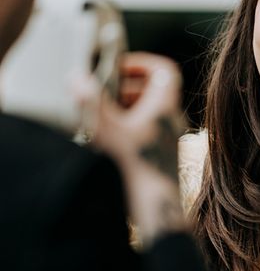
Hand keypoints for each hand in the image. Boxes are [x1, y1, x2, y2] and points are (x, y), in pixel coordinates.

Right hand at [74, 52, 187, 243]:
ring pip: (150, 110)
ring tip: (102, 111)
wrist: (156, 207)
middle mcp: (171, 119)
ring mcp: (168, 137)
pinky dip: (129, 124)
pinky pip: (147, 128)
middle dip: (128, 85)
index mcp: (165, 107)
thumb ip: (92, 103)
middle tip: (104, 89)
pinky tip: (107, 135)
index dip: (143, 63)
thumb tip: (77, 77)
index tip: (119, 66)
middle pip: (155, 89)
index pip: (165, 70)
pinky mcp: (160, 153)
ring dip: (127, 105)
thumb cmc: (138, 167)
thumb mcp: (109, 130)